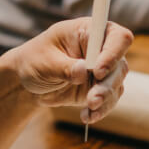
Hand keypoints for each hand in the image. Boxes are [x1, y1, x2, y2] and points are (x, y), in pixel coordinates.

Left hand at [6, 18, 132, 123]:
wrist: (28, 82)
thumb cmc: (34, 61)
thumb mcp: (44, 62)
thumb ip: (64, 67)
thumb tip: (83, 71)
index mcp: (88, 31)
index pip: (116, 37)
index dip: (113, 53)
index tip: (98, 71)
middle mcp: (100, 49)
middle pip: (119, 64)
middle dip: (107, 84)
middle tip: (92, 99)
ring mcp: (102, 69)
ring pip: (117, 83)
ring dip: (105, 99)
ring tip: (90, 109)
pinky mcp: (99, 88)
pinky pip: (109, 99)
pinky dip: (100, 109)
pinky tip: (88, 116)